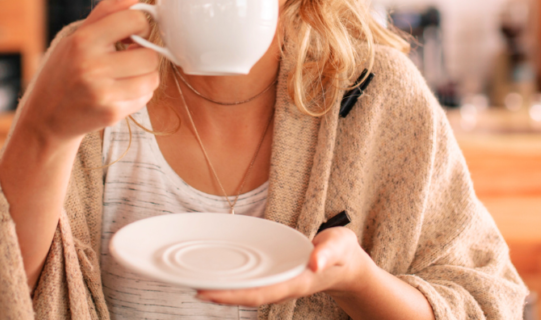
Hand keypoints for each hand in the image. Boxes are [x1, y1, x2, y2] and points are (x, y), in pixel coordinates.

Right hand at [17, 0, 161, 144]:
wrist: (44, 117)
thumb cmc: (63, 72)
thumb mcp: (75, 37)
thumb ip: (106, 12)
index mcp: (83, 41)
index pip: (134, 20)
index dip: (140, 24)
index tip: (132, 33)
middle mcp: (92, 66)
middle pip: (149, 54)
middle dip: (145, 54)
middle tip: (131, 56)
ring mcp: (102, 93)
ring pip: (152, 78)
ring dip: (145, 75)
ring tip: (128, 74)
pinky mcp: (111, 114)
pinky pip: (145, 98)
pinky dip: (139, 93)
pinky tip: (121, 91)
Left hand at [196, 227, 371, 307]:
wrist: (348, 266)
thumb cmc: (343, 253)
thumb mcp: (340, 245)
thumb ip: (328, 252)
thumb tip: (314, 261)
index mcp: (296, 282)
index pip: (259, 293)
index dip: (233, 295)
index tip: (208, 292)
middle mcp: (285, 286)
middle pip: (248, 296)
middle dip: (221, 295)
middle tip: (192, 287)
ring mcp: (281, 284)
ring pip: (248, 292)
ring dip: (225, 290)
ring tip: (198, 283)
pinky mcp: (278, 277)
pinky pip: (253, 283)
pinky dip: (235, 281)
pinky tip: (221, 275)